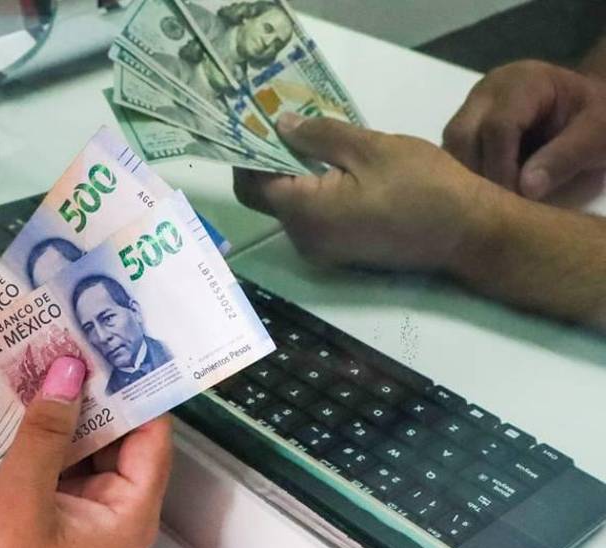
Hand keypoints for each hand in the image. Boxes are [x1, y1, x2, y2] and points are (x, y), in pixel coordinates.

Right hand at [0, 357, 172, 547]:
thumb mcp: (23, 496)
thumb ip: (46, 430)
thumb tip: (70, 371)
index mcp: (127, 515)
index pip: (151, 436)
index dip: (136, 388)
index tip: (115, 342)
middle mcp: (109, 514)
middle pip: (113, 438)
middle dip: (88, 391)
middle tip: (67, 338)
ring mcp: (73, 517)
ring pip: (75, 448)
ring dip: (55, 410)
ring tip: (36, 358)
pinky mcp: (39, 518)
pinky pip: (45, 465)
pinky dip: (31, 435)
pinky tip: (10, 400)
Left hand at [234, 114, 498, 272]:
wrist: (469, 233)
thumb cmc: (422, 185)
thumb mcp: (369, 148)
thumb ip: (318, 135)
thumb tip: (279, 126)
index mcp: (304, 213)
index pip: (252, 183)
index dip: (251, 152)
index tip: (263, 123)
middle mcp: (304, 238)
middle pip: (267, 197)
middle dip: (271, 160)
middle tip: (292, 124)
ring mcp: (323, 250)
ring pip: (291, 207)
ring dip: (296, 174)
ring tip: (317, 139)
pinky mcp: (341, 252)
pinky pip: (313, 217)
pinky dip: (315, 191)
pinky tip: (337, 166)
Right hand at [442, 60, 605, 198]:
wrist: (589, 109)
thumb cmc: (599, 118)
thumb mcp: (597, 135)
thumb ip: (565, 157)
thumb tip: (525, 189)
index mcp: (524, 82)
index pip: (498, 126)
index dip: (501, 167)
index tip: (515, 200)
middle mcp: (489, 90)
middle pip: (463, 134)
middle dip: (476, 174)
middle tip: (498, 206)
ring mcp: (474, 105)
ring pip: (452, 145)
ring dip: (466, 177)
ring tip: (491, 201)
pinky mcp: (468, 123)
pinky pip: (454, 152)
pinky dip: (465, 175)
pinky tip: (485, 192)